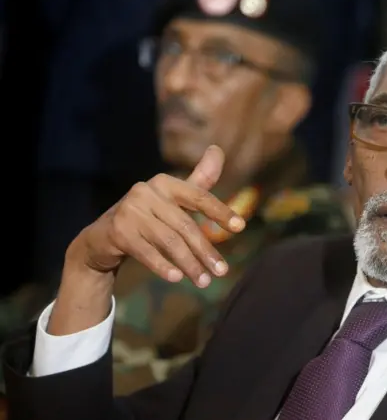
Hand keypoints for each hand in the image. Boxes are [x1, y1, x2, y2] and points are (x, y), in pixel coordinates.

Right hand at [67, 145, 244, 287]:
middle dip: (206, 251)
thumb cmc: (148, 217)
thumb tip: (218, 149)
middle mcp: (146, 192)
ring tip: (204, 281)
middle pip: (185, 225)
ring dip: (189, 264)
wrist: (102, 238)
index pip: (199, 196)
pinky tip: (177, 278)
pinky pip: (147, 252)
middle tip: (222, 272)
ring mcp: (130, 211)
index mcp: (165, 182)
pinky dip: (163, 266)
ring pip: (169, 241)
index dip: (220, 211)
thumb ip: (199, 180)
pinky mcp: (118, 231)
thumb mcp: (173, 198)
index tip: (240, 227)